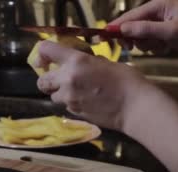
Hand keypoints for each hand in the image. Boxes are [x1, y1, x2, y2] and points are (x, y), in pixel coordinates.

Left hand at [35, 41, 149, 130]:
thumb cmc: (127, 80)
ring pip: (53, 96)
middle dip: (48, 79)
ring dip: (61, 93)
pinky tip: (87, 101)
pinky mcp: (75, 113)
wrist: (135, 107)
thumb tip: (80, 62)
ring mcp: (70, 99)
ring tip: (77, 91)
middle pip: (42, 81)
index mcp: (76, 61)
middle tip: (59, 78)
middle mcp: (67, 80)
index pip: (45, 50)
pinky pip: (66, 106)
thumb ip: (87, 61)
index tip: (46, 59)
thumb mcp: (106, 62)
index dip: (42, 53)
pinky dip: (72, 103)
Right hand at [110, 0, 177, 61]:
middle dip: (136, 38)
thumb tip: (123, 29)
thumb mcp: (172, 32)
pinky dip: (156, 47)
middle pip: (134, 25)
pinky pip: (151, 42)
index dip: (118, 26)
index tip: (104, 36)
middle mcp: (158, 12)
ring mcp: (162, 24)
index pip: (132, 15)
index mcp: (159, 4)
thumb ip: (146, 29)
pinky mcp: (166, 35)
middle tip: (134, 48)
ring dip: (148, 44)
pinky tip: (167, 49)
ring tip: (162, 47)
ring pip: (142, 36)